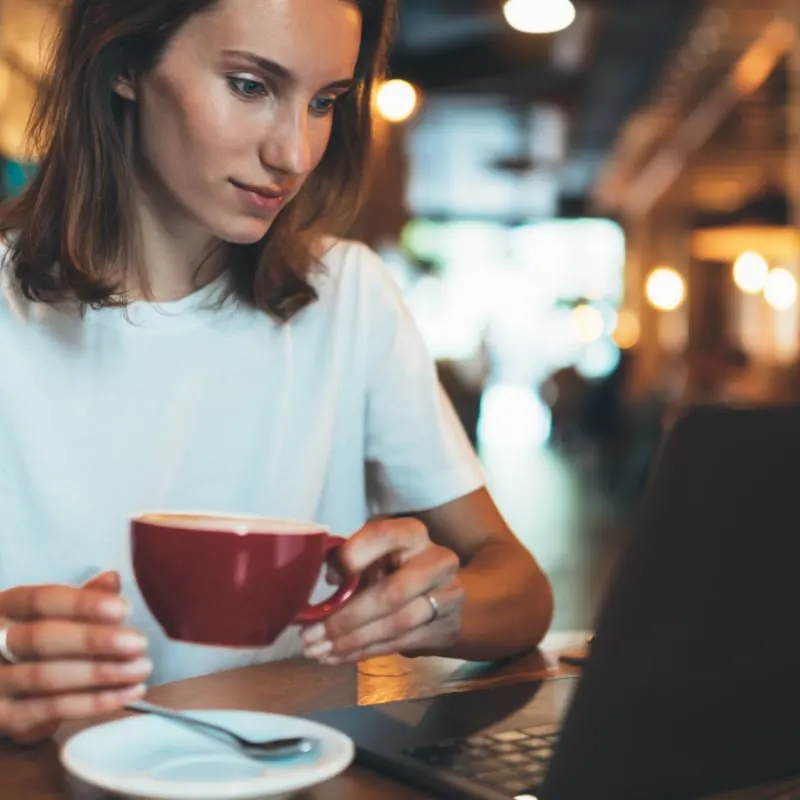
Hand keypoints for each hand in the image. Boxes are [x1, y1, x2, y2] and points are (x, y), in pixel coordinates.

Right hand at [0, 571, 150, 743]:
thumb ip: (84, 598)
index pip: (41, 600)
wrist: (7, 688)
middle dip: (94, 640)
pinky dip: (94, 702)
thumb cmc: (38, 640)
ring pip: (45, 676)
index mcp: (6, 607)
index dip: (83, 604)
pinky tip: (127, 693)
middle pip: (41, 638)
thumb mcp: (56, 614)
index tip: (124, 609)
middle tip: (139, 642)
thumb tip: (112, 579)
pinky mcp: (5, 718)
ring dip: (101, 673)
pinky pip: (51, 709)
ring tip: (140, 669)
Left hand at [300, 519, 463, 663]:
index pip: (383, 536)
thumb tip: (320, 575)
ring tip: (319, 651)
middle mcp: (437, 561)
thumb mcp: (375, 554)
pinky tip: (338, 656)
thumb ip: (349, 558)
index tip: (326, 579)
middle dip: (346, 619)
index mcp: (412, 534)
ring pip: (397, 625)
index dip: (353, 556)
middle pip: (392, 593)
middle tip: (310, 636)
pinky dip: (364, 652)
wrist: (443, 591)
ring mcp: (447, 596)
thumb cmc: (396, 567)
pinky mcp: (446, 627)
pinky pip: (401, 643)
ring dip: (352, 642)